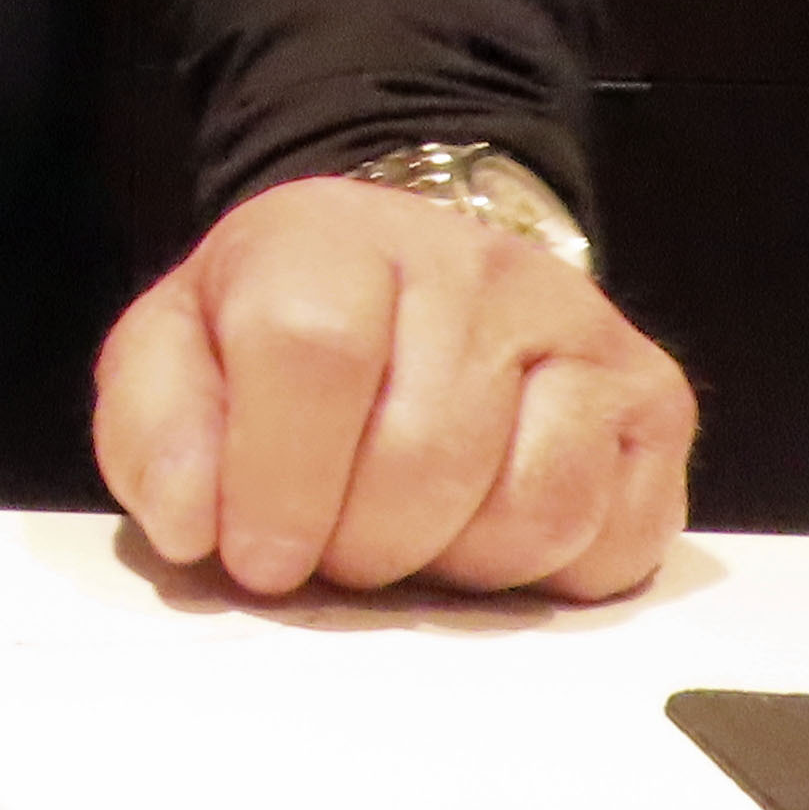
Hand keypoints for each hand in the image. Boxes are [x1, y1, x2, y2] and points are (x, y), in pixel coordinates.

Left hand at [92, 173, 694, 601]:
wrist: (409, 279)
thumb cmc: (289, 329)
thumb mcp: (180, 352)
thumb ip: (156, 429)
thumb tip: (191, 522)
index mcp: (338, 237)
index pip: (312, 350)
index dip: (275, 481)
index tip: (256, 554)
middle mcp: (477, 266)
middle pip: (424, 455)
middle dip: (358, 543)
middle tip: (330, 544)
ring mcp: (580, 329)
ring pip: (527, 509)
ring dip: (449, 565)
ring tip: (405, 530)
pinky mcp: (652, 402)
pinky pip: (612, 537)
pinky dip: (541, 572)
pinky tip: (485, 529)